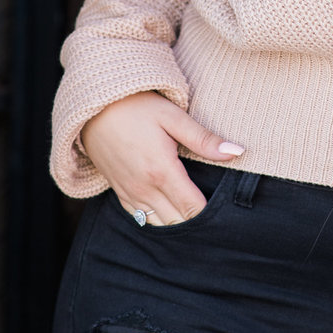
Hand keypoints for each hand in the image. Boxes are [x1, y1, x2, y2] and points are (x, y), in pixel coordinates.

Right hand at [81, 91, 244, 225]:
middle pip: (178, 223)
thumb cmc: (138, 107)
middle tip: (215, 211)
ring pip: (159, 226)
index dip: (212, 212)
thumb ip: (204, 139)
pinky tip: (170, 208)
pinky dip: (158, 219)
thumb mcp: (173, 117)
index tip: (226, 206)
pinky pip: (141, 219)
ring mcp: (129, 194)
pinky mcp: (119, 193)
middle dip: (197, 220)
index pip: (193, 209)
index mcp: (162, 172)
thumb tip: (237, 152)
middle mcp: (144, 190)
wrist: (95, 107)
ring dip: (178, 222)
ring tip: (194, 209)